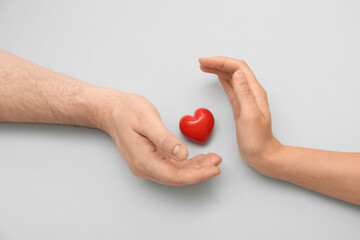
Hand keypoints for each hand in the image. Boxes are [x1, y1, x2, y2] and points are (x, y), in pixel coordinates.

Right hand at [99, 89, 221, 185]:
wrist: (112, 110)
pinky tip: (198, 159)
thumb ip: (165, 139)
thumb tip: (183, 155)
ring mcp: (146, 165)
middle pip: (177, 177)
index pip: (175, 175)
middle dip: (200, 172)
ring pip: (175, 173)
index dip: (197, 175)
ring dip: (195, 168)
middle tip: (217, 162)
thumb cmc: (127, 112)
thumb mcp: (148, 120)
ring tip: (212, 159)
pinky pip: (171, 166)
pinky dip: (187, 163)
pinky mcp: (150, 159)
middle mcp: (144, 167)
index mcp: (144, 160)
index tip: (214, 169)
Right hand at [199, 56, 280, 175]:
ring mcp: (245, 99)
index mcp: (255, 92)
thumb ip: (244, 93)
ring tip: (205, 67)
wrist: (262, 154)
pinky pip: (230, 88)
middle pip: (234, 70)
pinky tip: (217, 77)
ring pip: (231, 77)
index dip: (221, 62)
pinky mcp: (240, 106)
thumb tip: (237, 73)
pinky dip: (222, 80)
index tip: (206, 62)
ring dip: (218, 70)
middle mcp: (251, 92)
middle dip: (218, 63)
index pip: (238, 68)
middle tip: (202, 62)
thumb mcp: (250, 116)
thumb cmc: (257, 139)